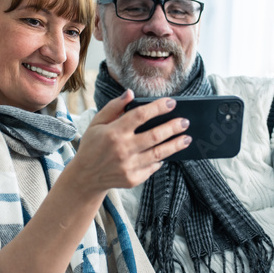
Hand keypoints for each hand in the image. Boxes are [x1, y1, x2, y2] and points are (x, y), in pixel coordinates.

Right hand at [68, 90, 191, 193]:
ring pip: (159, 153)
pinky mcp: (133, 179)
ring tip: (187, 138)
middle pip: (154, 136)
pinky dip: (161, 159)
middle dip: (173, 127)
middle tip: (185, 122)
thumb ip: (113, 107)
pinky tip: (168, 153)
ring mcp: (128, 166)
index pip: (140, 115)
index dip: (158, 107)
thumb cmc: (93, 145)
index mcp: (113, 132)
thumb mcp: (97, 123)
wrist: (86, 176)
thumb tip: (130, 93)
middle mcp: (122, 149)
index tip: (172, 102)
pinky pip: (153, 167)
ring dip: (175, 145)